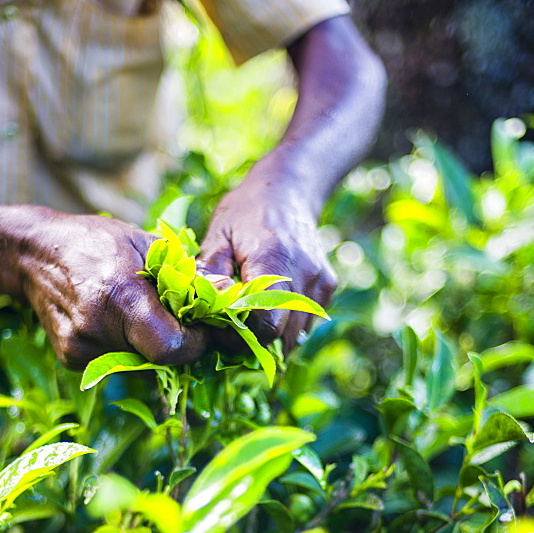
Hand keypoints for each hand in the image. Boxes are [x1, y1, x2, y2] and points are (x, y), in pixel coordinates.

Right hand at [15, 210, 206, 368]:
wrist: (35, 255)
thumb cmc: (97, 242)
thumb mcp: (146, 244)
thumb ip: (187, 274)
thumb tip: (230, 294)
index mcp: (119, 296)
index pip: (172, 348)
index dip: (194, 342)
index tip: (199, 325)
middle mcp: (97, 329)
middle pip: (159, 359)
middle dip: (178, 344)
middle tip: (177, 318)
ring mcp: (81, 349)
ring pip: (140, 364)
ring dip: (152, 346)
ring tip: (141, 313)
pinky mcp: (72, 359)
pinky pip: (118, 362)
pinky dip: (128, 347)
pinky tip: (115, 321)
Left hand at [197, 178, 335, 353]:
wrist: (288, 189)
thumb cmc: (246, 211)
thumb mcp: (218, 234)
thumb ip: (210, 272)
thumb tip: (205, 308)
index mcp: (274, 261)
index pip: (266, 324)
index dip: (241, 337)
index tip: (220, 330)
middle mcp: (304, 275)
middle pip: (282, 336)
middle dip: (253, 343)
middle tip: (229, 332)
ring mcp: (320, 282)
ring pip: (296, 336)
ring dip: (271, 339)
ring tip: (247, 323)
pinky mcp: (327, 286)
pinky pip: (306, 324)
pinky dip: (286, 327)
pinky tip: (268, 311)